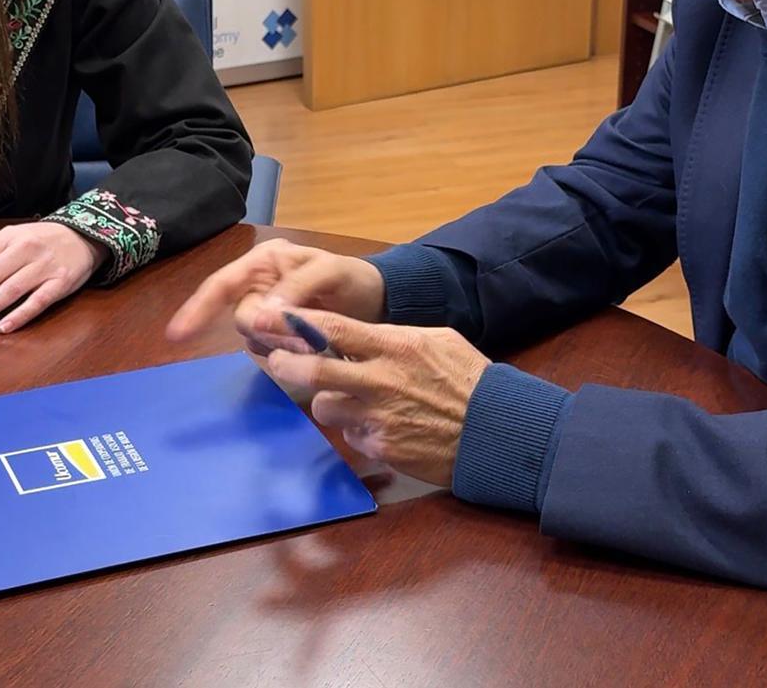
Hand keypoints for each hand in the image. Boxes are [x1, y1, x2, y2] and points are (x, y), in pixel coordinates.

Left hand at [0, 222, 106, 333]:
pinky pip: (38, 301)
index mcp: (9, 237)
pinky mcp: (62, 282)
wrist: (84, 236)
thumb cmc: (42, 241)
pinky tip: (3, 327)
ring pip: (10, 289)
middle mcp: (26, 248)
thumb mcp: (15, 238)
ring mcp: (45, 265)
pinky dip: (20, 315)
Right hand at [165, 240, 385, 349]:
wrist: (377, 300)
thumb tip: (264, 312)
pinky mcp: (278, 334)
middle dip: (266, 331)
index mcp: (265, 262)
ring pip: (252, 337)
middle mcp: (259, 285)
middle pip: (239, 317)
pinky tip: (307, 347)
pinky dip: (283, 353)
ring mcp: (268, 311)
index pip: (222, 284)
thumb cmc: (354, 278)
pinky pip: (267, 349)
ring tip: (311, 338)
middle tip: (302, 337)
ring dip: (277, 344)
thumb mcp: (331, 272)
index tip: (176, 334)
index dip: (198, 308)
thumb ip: (297, 288)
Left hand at [265, 308, 490, 487]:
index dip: (296, 323)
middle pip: (315, 370)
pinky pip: (351, 434)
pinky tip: (380, 424)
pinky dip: (357, 428)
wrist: (495, 430)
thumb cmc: (468, 379)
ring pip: (326, 406)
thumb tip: (363, 335)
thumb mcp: (436, 340)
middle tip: (277, 359)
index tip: (272, 318)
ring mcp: (378, 417)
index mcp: (394, 345)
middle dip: (287, 364)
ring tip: (348, 398)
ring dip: (328, 401)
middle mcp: (380, 380)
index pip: (334, 328)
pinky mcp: (382, 448)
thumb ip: (395, 336)